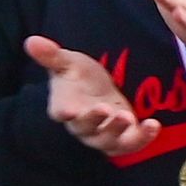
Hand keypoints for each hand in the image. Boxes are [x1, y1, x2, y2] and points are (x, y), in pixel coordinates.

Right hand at [25, 36, 152, 153]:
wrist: (97, 93)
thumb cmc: (78, 78)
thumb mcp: (67, 62)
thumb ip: (51, 55)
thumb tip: (31, 41)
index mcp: (64, 106)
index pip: (61, 112)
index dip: (64, 112)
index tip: (67, 110)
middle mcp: (82, 126)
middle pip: (87, 128)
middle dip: (96, 120)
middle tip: (106, 109)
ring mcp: (103, 135)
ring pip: (109, 141)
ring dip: (119, 131)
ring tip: (129, 117)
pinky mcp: (123, 139)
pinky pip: (132, 144)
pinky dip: (144, 138)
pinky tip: (154, 125)